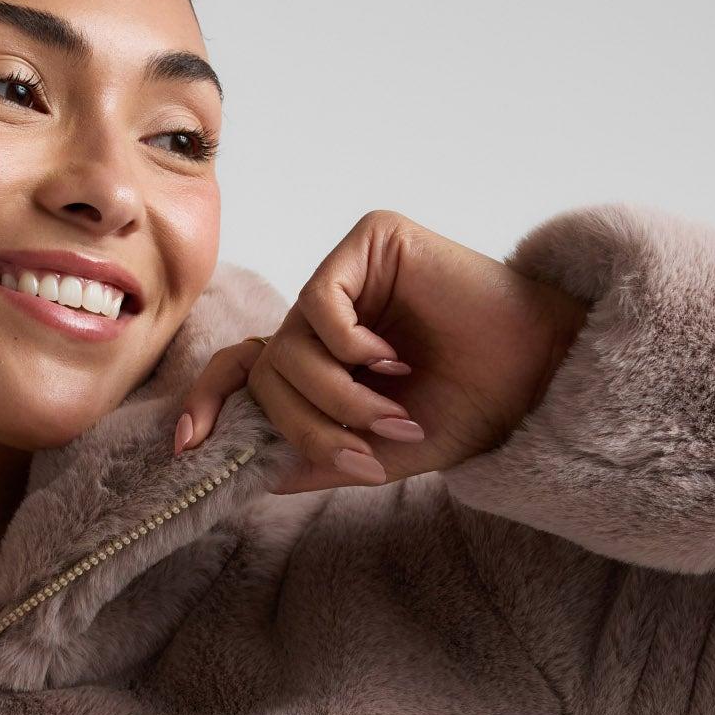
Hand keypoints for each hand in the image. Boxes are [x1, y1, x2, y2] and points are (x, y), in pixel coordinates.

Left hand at [174, 208, 589, 494]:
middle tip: (359, 454)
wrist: (529, 378)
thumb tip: (246, 472)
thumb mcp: (373, 454)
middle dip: (306, 426)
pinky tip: (391, 360)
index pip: (242, 370)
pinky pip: (320, 304)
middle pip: (267, 374)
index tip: (185, 445)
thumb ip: (309, 458)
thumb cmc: (462, 411)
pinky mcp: (370, 242)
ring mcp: (346, 274)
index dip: (208, 402)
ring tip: (392, 411)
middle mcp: (326, 314)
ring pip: (290, 347)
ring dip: (337, 397)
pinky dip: (349, 348)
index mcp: (322, 358)